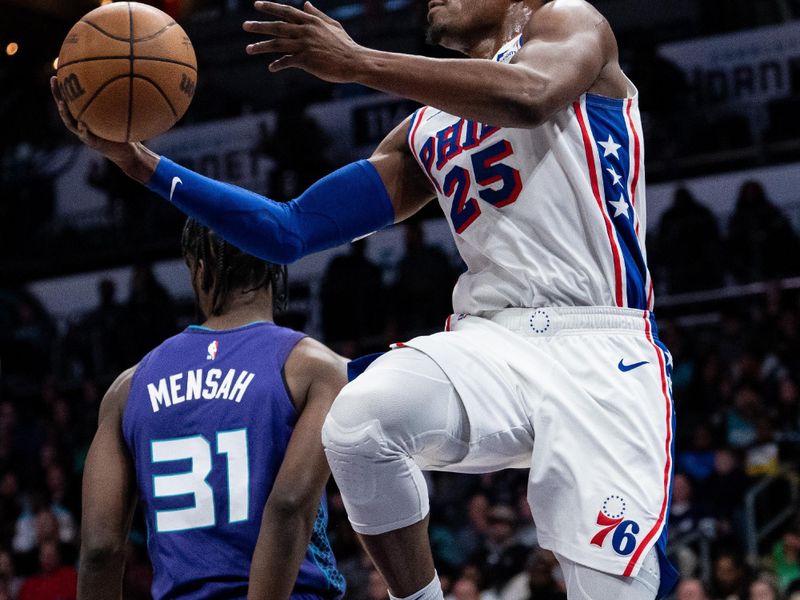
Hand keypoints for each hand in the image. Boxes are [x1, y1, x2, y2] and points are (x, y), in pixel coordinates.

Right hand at [51, 77, 157, 182]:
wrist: (127, 151)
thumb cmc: (123, 131)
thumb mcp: (121, 114)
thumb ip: (119, 101)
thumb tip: (127, 79)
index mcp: (84, 116)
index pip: (70, 99)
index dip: (61, 87)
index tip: (56, 72)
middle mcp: (80, 123)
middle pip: (64, 108)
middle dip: (57, 94)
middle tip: (53, 80)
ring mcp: (84, 134)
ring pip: (70, 123)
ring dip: (64, 113)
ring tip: (61, 103)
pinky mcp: (93, 143)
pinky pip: (86, 136)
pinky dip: (84, 130)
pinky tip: (82, 124)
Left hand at [243, 1, 363, 82]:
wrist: (354, 62)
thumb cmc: (345, 45)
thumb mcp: (332, 25)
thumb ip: (316, 14)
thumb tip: (305, 3)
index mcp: (311, 21)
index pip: (286, 11)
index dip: (270, 7)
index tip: (257, 4)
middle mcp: (305, 31)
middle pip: (277, 26)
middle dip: (259, 26)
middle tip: (245, 25)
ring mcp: (305, 45)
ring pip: (277, 44)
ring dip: (261, 46)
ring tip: (248, 49)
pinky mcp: (306, 60)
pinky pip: (286, 61)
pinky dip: (277, 64)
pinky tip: (271, 68)